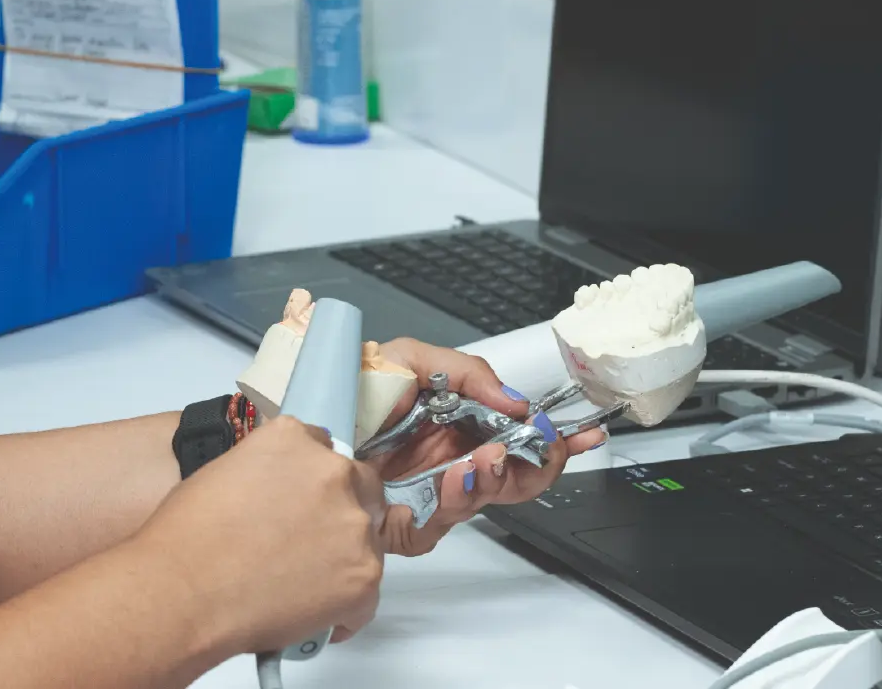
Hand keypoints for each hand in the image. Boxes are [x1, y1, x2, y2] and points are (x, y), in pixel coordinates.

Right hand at [133, 417, 385, 654]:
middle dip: (343, 511)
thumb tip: (279, 496)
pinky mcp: (364, 574)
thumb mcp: (223, 473)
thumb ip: (268, 473)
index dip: (314, 482)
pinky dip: (346, 609)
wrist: (182, 592)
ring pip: (367, 541)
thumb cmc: (184, 539)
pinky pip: (367, 595)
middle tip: (312, 543)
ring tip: (304, 587)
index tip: (304, 503)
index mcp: (294, 440)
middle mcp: (333, 473)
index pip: (324, 451)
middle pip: (361, 487)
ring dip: (344, 559)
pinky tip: (314, 616)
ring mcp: (354, 524)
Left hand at [366, 338, 606, 555]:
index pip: (515, 438)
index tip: (582, 434)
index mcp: (456, 423)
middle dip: (537, 467)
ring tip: (492, 456)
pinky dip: (459, 499)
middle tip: (546, 451)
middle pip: (512, 477)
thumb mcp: (413, 358)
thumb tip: (515, 401)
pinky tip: (461, 474)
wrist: (299, 420)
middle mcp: (447, 460)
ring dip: (498, 478)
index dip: (551, 441)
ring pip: (485, 499)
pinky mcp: (403, 522)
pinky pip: (443, 523)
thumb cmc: (348, 387)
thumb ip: (470, 372)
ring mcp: (428, 492)